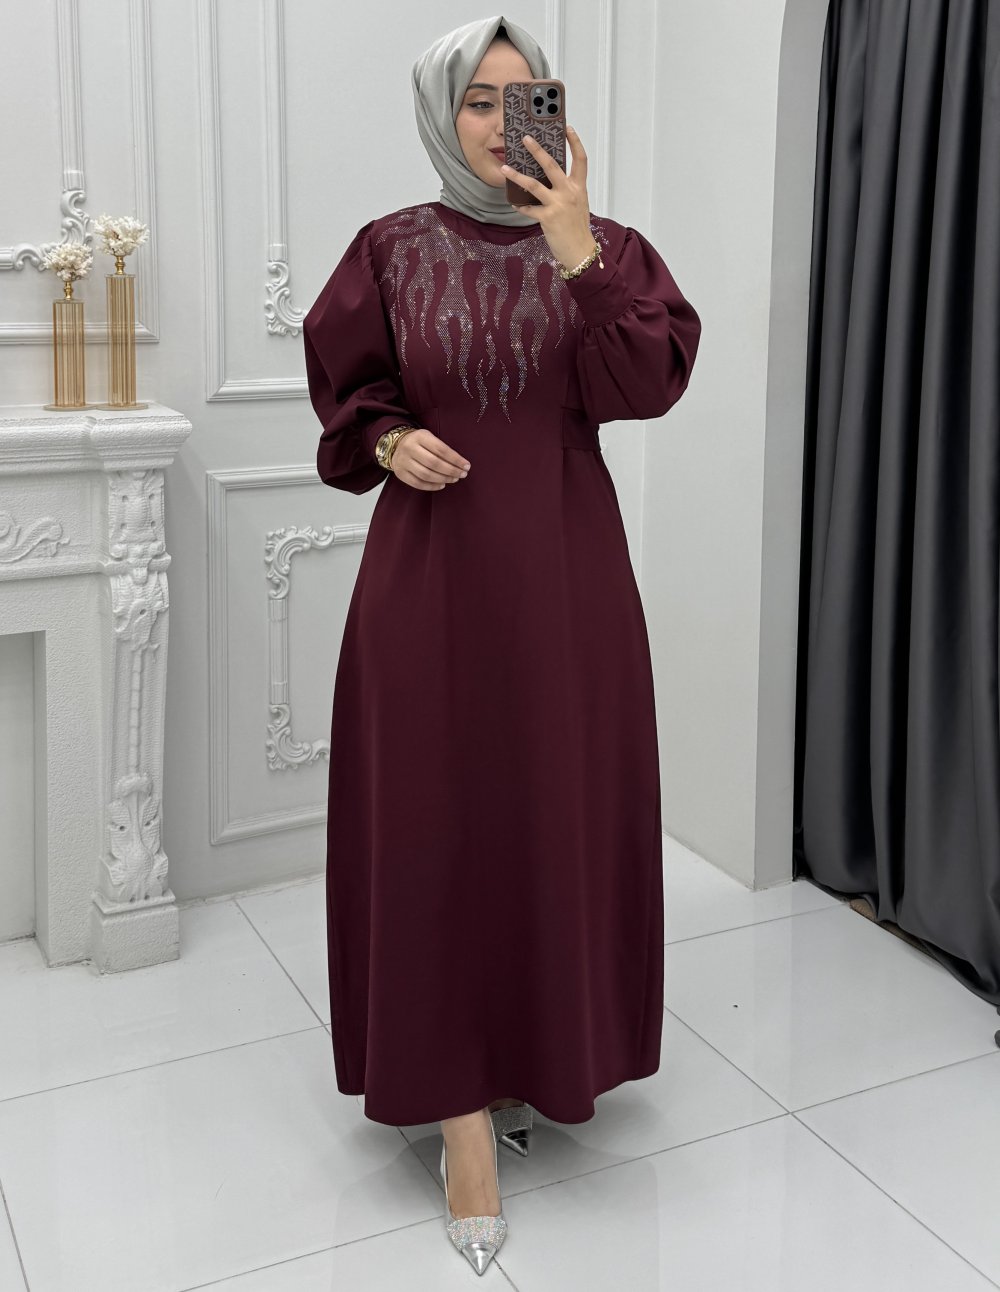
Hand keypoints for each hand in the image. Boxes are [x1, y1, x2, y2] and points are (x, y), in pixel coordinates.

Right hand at [390, 428, 469, 490]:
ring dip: (443, 479)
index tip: (466, 466)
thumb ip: (442, 449)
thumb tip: (460, 464)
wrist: (396, 445)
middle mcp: (410, 448)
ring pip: (426, 475)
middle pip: (434, 463)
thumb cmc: (419, 443)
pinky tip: (442, 484)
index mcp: (420, 436)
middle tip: (462, 474)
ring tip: (454, 479)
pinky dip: (432, 486)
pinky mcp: (400, 473)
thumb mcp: (429, 438)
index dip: (455, 459)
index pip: (441, 449)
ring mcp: (403, 461)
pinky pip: (418, 483)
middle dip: (451, 470)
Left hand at [501, 125, 595, 269]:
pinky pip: (529, 209)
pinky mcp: (547, 218)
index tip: (568, 128)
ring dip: (517, 175)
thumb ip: (567, 190)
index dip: (575, 142)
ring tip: (504, 168)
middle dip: (537, 149)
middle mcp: (569, 192)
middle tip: (525, 138)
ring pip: (534, 184)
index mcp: (579, 187)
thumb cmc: (578, 228)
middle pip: (552, 165)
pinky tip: (514, 203)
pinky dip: (520, 206)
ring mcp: (558, 205)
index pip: (580, 159)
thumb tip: (550, 178)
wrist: (580, 251)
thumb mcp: (577, 204)